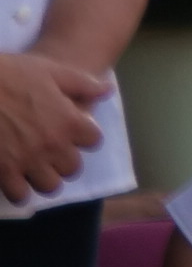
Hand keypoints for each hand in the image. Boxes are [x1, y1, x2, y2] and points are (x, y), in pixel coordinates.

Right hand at [0, 52, 110, 203]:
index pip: (94, 140)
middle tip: (50, 150)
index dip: (83, 135)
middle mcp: (53, 145)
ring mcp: (28, 161)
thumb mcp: (50, 71)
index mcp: (69, 121)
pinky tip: (13, 176)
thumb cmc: (10, 74)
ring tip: (33, 166)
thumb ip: (82, 84)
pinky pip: (20, 194)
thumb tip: (106, 91)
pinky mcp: (3, 171)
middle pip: (72, 167)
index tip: (71, 130)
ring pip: (50, 186)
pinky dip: (18, 189)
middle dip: (64, 159)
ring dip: (44, 177)